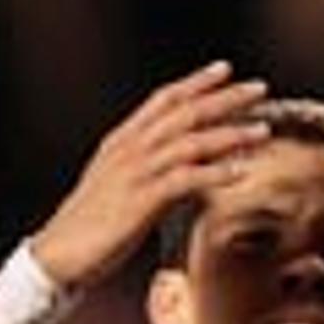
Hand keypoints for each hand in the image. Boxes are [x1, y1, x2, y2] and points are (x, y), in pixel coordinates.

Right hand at [26, 62, 275, 292]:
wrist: (59, 253)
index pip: (164, 100)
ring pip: (189, 142)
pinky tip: (241, 172)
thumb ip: (148, 170)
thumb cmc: (91, 225)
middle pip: (184, 113)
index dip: (196, 82)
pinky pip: (184, 180)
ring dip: (230, 134)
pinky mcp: (140, 202)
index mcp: (123, 141)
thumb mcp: (119, 186)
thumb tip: (181, 168)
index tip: (225, 70)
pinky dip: (215, 173)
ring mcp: (134, 173)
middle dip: (224, 98)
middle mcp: (130, 149)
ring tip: (263, 130)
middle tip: (259, 88)